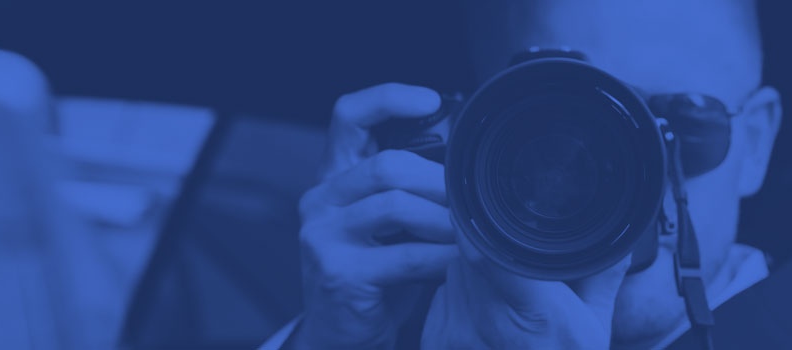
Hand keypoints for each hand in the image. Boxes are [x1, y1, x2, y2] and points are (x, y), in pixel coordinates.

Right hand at [294, 83, 455, 348]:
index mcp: (335, 176)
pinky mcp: (337, 272)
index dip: (389, 98)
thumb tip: (463, 152)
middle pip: (388, 164)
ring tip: (468, 234)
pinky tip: (457, 263)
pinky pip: (405, 255)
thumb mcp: (390, 222)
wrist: (342, 333)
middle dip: (440, 181)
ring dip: (444, 221)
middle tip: (470, 201)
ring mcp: (322, 235)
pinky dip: (440, 258)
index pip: (350, 115)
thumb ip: (410, 186)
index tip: (432, 101)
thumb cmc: (376, 274)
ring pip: (397, 205)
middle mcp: (320, 199)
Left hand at [421, 230, 631, 348]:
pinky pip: (443, 294)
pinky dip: (460, 296)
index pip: (491, 252)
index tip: (487, 208)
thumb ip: (602, 276)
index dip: (485, 226)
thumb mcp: (596, 326)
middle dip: (494, 251)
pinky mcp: (436, 341)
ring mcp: (458, 334)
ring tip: (505, 300)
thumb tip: (617, 239)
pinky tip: (486, 317)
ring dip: (475, 272)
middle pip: (474, 254)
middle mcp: (489, 324)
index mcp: (536, 314)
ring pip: (455, 270)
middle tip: (520, 276)